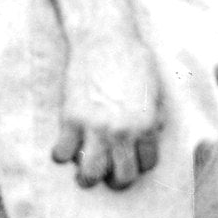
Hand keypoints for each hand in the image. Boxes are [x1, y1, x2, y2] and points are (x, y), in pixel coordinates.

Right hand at [49, 20, 162, 191]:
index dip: (138, 164)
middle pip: (122, 178)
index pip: (147, 165)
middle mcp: (123, 132)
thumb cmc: (133, 59)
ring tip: (83, 173)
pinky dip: (61, 155)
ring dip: (87, 178)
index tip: (129, 159)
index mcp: (147, 125)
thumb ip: (156, 116)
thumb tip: (154, 133)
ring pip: (90, 175)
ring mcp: (95, 127)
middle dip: (116, 180)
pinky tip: (64, 147)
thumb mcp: (155, 89)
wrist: (104, 37)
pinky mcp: (71, 118)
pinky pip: (63, 153)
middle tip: (107, 173)